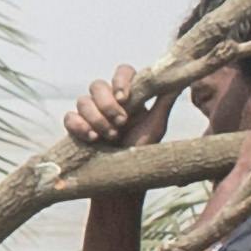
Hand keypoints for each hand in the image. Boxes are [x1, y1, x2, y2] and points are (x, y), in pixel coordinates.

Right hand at [62, 74, 176, 158]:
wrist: (123, 178)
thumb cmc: (141, 151)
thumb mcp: (155, 125)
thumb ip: (163, 102)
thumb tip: (180, 79)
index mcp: (128, 96)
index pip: (122, 72)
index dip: (120, 80)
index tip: (124, 98)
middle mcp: (107, 101)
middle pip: (98, 85)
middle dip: (107, 105)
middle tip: (120, 123)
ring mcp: (90, 113)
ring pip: (83, 100)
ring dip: (96, 119)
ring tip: (110, 137)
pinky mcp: (75, 127)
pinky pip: (69, 117)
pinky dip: (79, 125)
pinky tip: (91, 138)